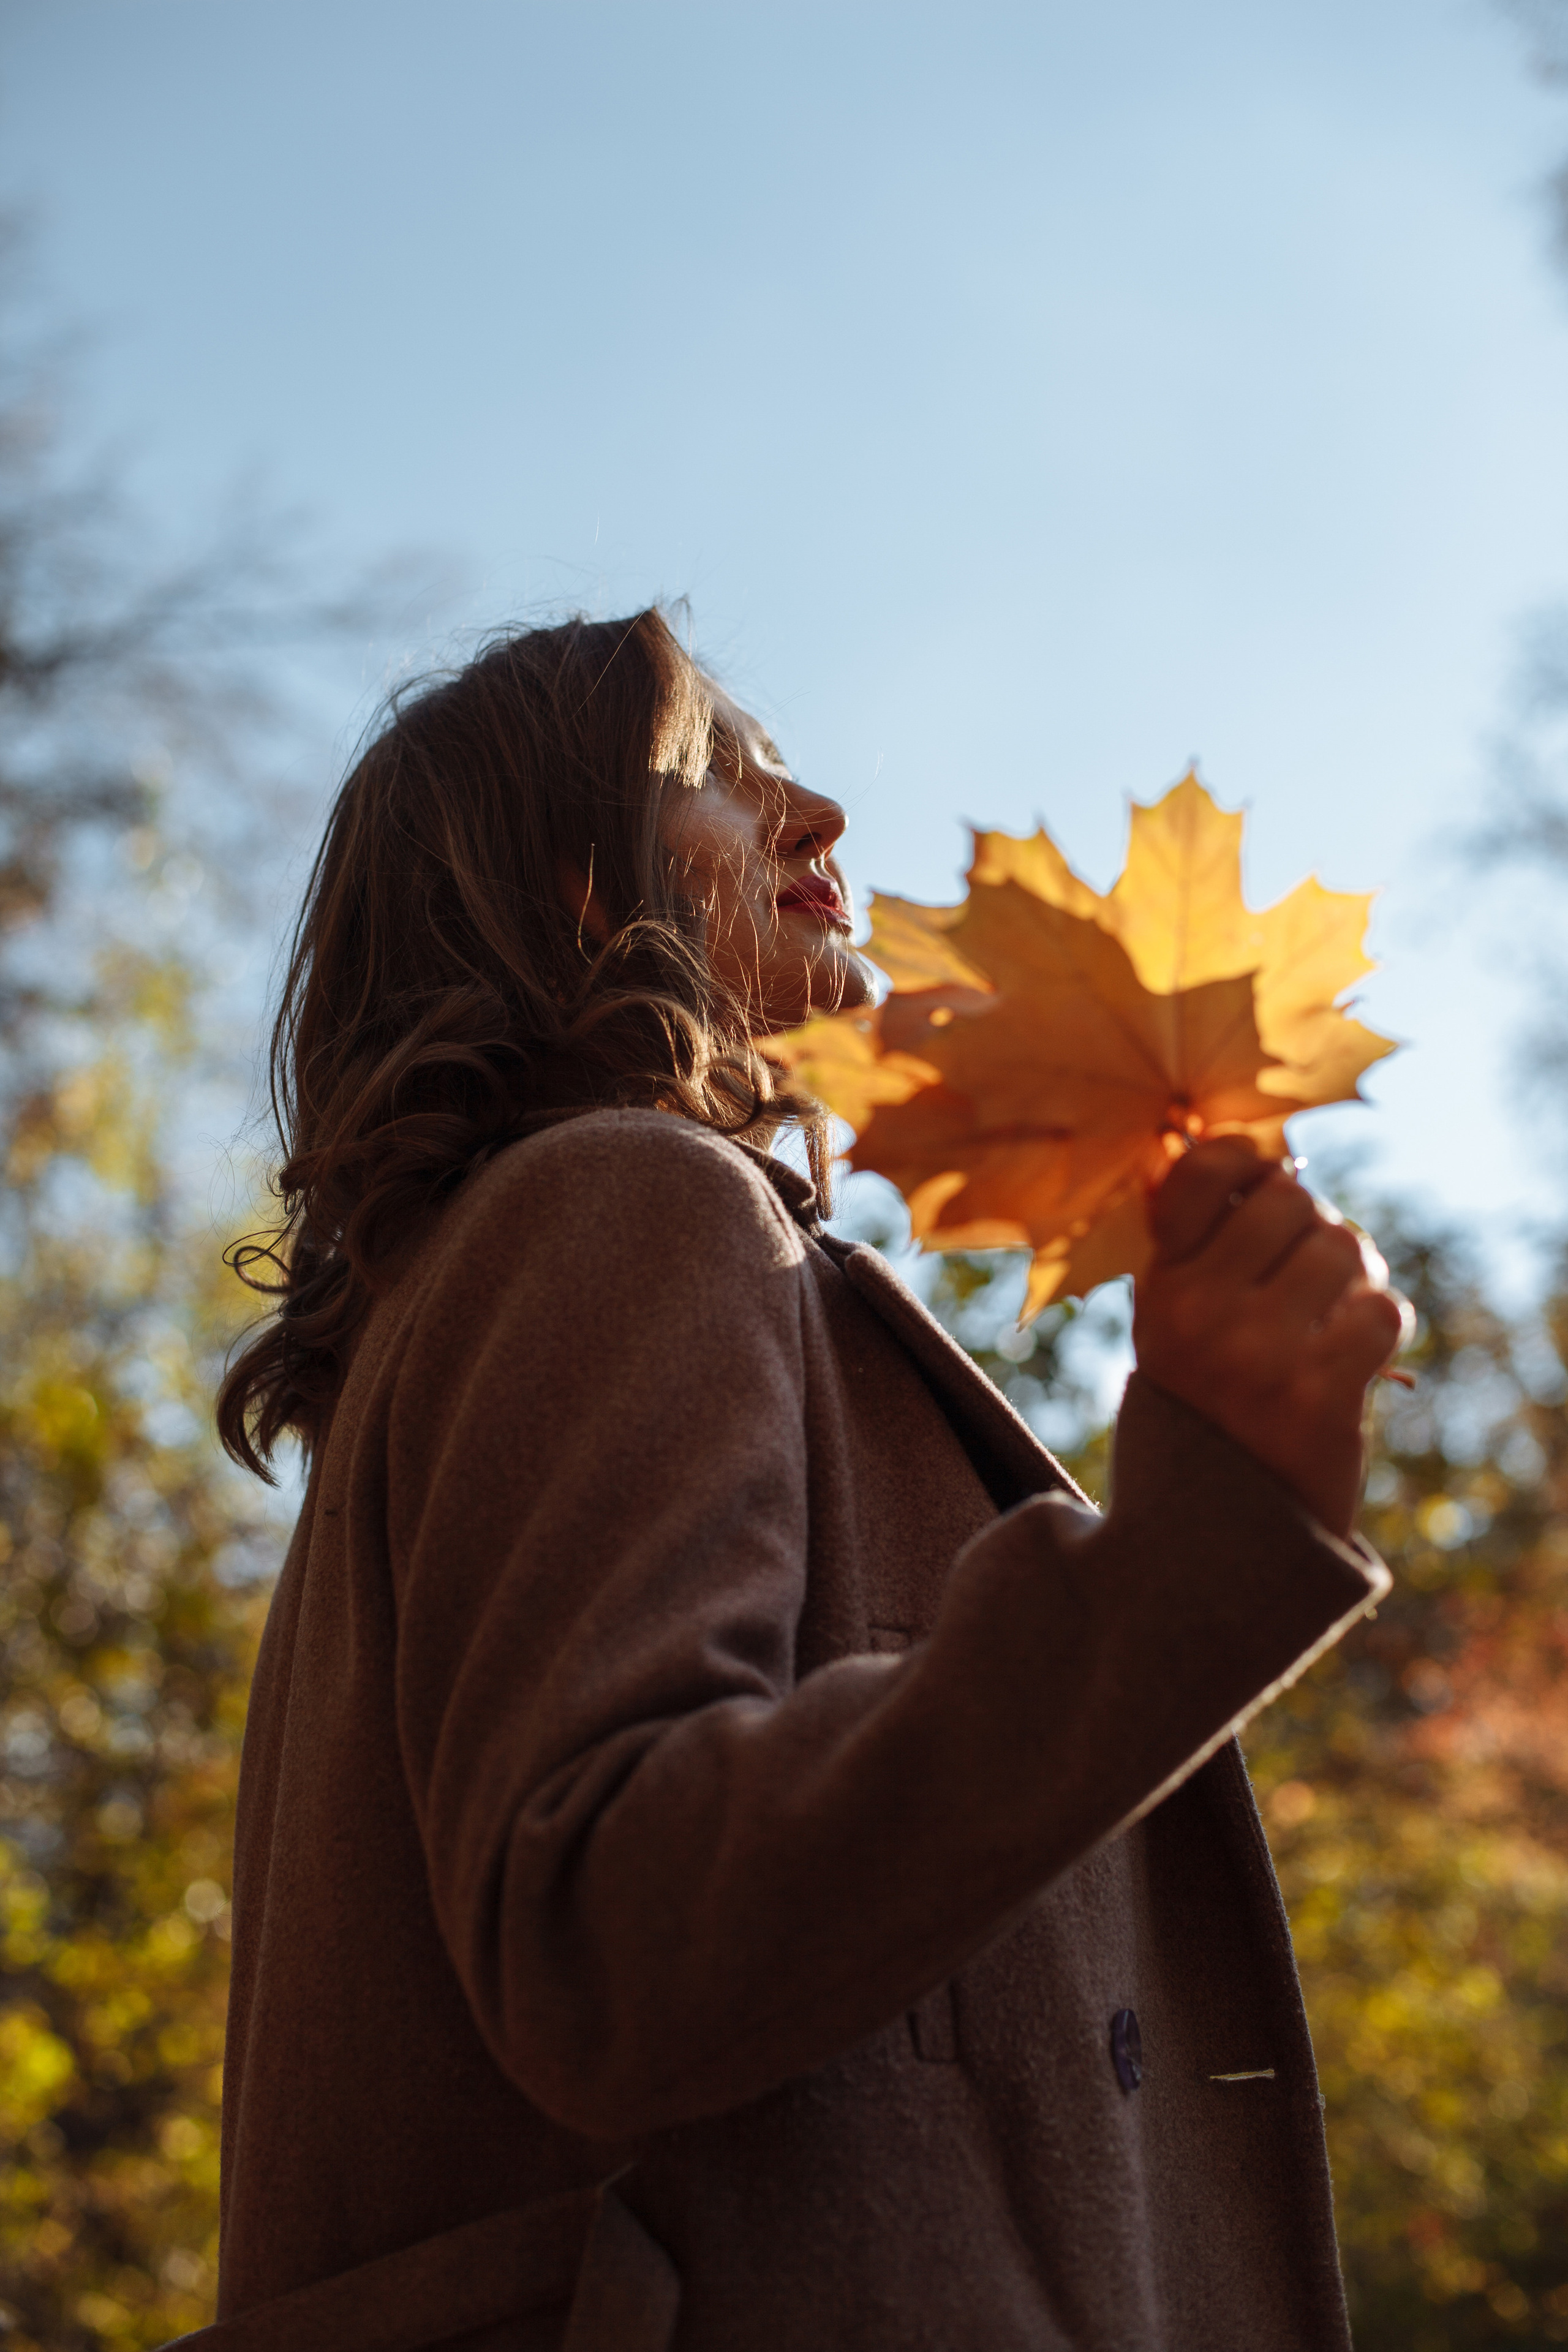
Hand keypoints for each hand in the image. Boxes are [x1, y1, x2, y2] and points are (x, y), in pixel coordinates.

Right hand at [1132, 1138, 1410, 1539]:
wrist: (1214, 1537)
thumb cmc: (1199, 1410)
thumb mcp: (1167, 1324)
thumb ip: (1181, 1243)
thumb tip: (1176, 1144)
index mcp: (1161, 1286)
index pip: (1206, 1169)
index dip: (1250, 1162)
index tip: (1263, 1190)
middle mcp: (1201, 1312)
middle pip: (1292, 1199)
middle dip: (1315, 1224)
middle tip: (1310, 1265)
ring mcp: (1259, 1354)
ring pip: (1344, 1246)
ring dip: (1356, 1272)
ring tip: (1335, 1309)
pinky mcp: (1317, 1395)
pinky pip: (1381, 1309)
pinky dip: (1380, 1324)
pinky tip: (1355, 1353)